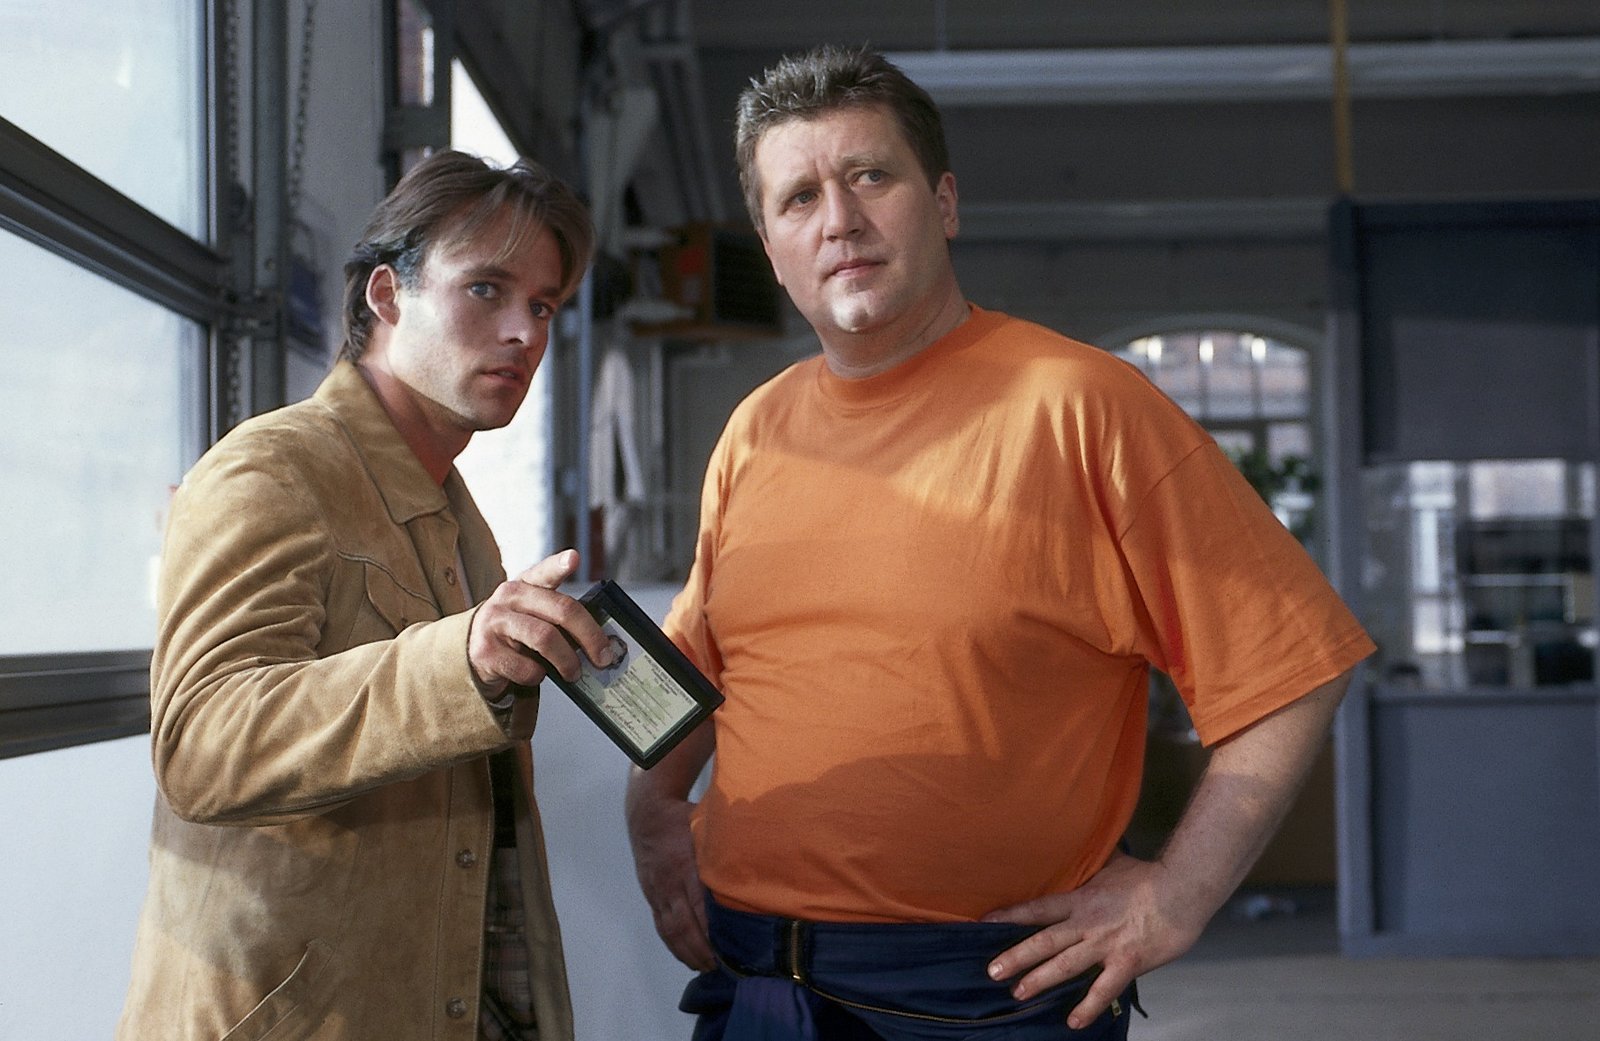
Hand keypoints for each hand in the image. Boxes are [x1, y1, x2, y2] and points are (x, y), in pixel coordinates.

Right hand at [466, 550, 613, 694]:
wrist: (471, 649)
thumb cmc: (516, 630)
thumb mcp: (534, 613)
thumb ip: (560, 617)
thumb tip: (599, 644)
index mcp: (526, 583)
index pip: (545, 571)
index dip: (560, 565)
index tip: (574, 559)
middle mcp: (508, 597)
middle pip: (561, 610)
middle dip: (590, 637)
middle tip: (603, 657)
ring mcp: (494, 622)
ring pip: (545, 639)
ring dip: (567, 661)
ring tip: (574, 673)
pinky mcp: (485, 651)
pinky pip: (526, 667)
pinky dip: (539, 676)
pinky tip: (536, 674)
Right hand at [626, 788, 713, 969]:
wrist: (647, 815)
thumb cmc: (684, 818)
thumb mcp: (706, 826)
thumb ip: (726, 845)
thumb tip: (758, 856)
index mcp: (685, 866)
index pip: (699, 904)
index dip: (711, 929)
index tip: (729, 946)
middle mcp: (669, 884)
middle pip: (683, 924)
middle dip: (700, 949)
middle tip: (721, 966)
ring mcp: (657, 892)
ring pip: (670, 930)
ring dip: (687, 952)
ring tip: (706, 967)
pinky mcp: (651, 896)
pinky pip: (661, 926)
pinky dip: (674, 945)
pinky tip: (687, 957)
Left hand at [982, 851, 1207, 1028]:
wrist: (1181, 890)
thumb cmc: (1149, 876)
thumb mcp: (1113, 864)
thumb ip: (1094, 866)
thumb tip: (1085, 850)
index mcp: (1081, 899)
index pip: (1037, 908)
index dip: (1010, 915)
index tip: (985, 923)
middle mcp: (1086, 923)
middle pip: (1043, 941)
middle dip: (1015, 956)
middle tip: (992, 971)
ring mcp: (1105, 944)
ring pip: (1065, 965)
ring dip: (1040, 980)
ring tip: (1018, 993)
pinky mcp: (1127, 961)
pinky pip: (1104, 989)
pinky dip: (1088, 1006)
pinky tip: (1073, 1021)